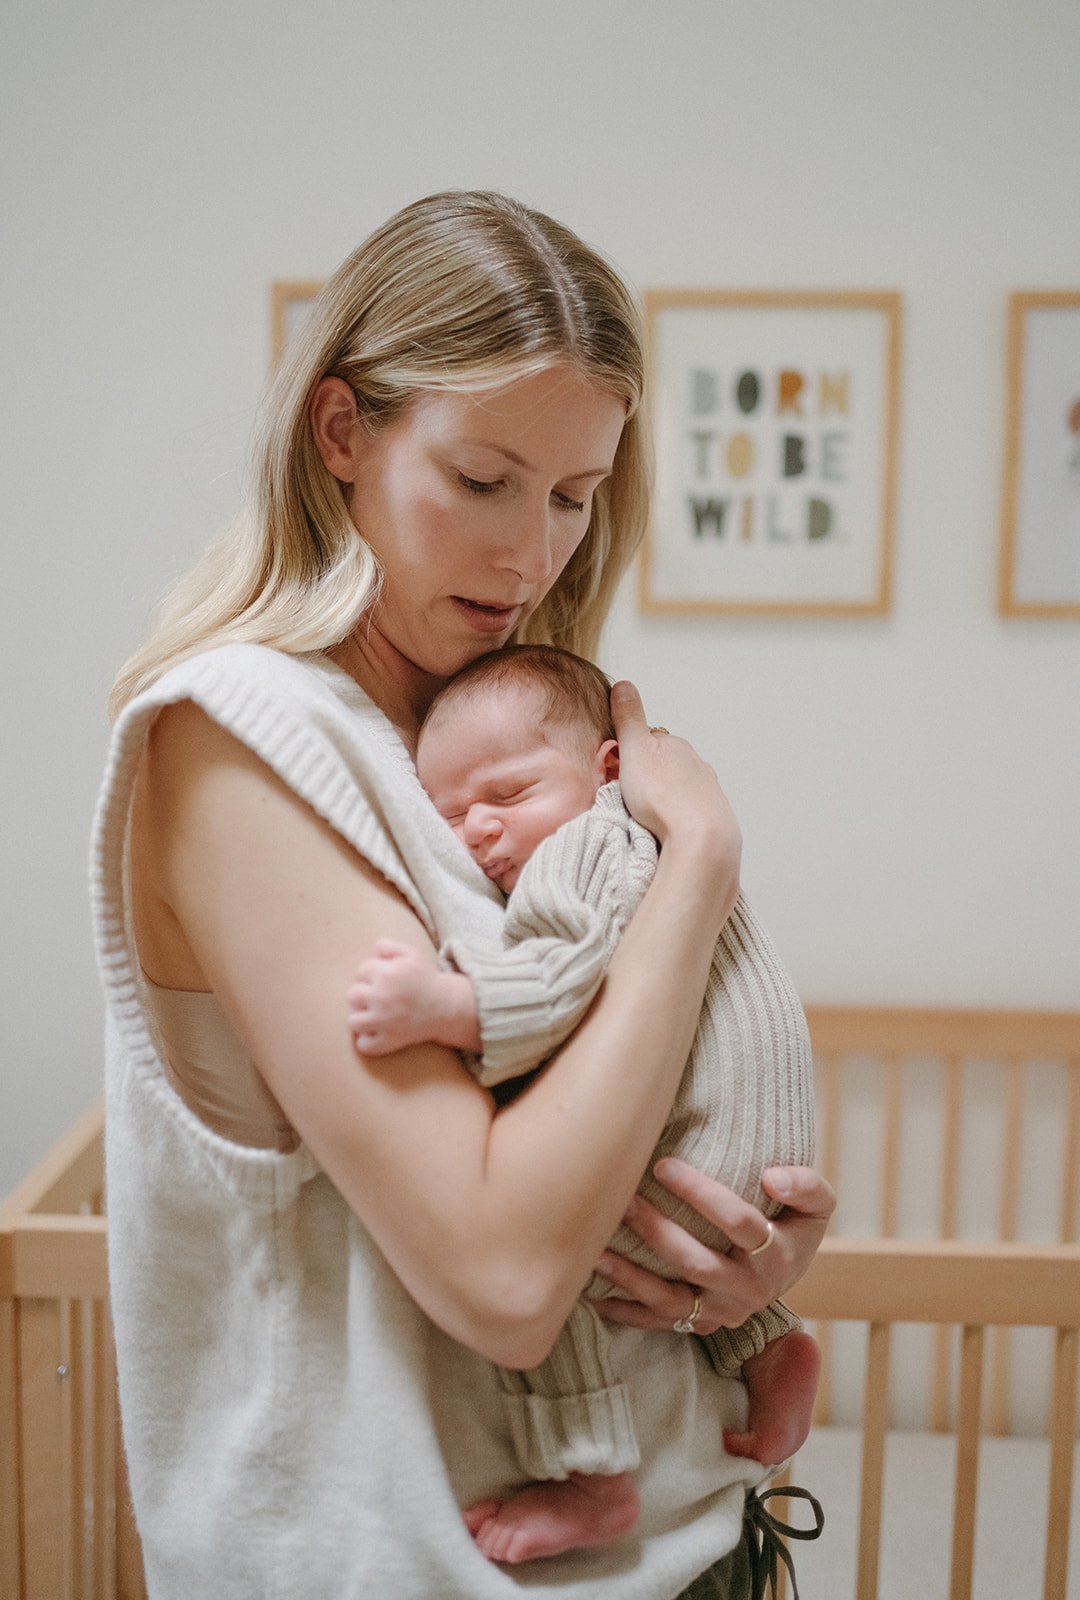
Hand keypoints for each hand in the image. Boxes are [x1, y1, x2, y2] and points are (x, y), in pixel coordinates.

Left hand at [347, 939, 479, 1055]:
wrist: (446, 1006)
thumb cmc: (426, 979)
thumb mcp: (411, 954)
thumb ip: (387, 946)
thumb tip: (370, 951)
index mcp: (386, 974)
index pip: (361, 971)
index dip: (371, 974)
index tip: (384, 979)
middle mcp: (381, 997)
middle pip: (352, 995)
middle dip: (363, 995)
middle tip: (379, 997)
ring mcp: (383, 1021)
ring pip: (353, 1021)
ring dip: (361, 1019)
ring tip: (374, 1016)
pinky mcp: (388, 1040)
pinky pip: (364, 1045)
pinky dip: (368, 1042)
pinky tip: (377, 1033)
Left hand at [593, 1161, 834, 1334]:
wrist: (786, 1272)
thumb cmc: (792, 1224)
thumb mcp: (817, 1205)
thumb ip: (806, 1185)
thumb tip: (773, 1178)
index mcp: (776, 1255)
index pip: (739, 1223)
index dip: (701, 1194)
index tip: (663, 1165)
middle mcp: (748, 1289)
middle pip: (698, 1264)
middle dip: (657, 1232)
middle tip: (623, 1201)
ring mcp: (721, 1311)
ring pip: (672, 1301)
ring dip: (632, 1278)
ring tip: (598, 1251)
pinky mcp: (700, 1324)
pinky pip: (659, 1323)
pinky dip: (625, 1312)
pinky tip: (594, 1295)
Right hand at [610, 682, 740, 862]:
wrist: (700, 838)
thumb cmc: (663, 796)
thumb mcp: (635, 750)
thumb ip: (629, 719)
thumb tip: (624, 685)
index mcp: (676, 745)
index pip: (650, 741)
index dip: (632, 754)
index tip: (618, 770)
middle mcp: (696, 764)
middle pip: (667, 765)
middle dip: (650, 777)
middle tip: (631, 797)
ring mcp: (708, 790)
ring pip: (681, 788)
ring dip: (666, 798)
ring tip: (648, 816)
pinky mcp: (714, 817)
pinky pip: (691, 812)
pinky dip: (679, 816)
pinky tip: (668, 828)